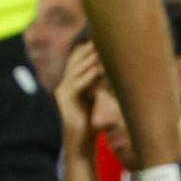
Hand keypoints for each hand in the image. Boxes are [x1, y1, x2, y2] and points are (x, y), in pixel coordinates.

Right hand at [54, 43, 101, 159]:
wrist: (81, 144)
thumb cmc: (92, 122)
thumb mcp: (97, 98)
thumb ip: (101, 84)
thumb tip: (118, 69)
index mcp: (71, 81)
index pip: (78, 56)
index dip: (90, 46)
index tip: (107, 36)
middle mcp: (64, 82)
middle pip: (76, 58)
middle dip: (91, 48)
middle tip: (107, 38)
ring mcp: (62, 90)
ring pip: (76, 68)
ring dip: (90, 58)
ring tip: (104, 50)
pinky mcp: (63, 99)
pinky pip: (76, 83)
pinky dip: (88, 75)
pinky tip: (99, 69)